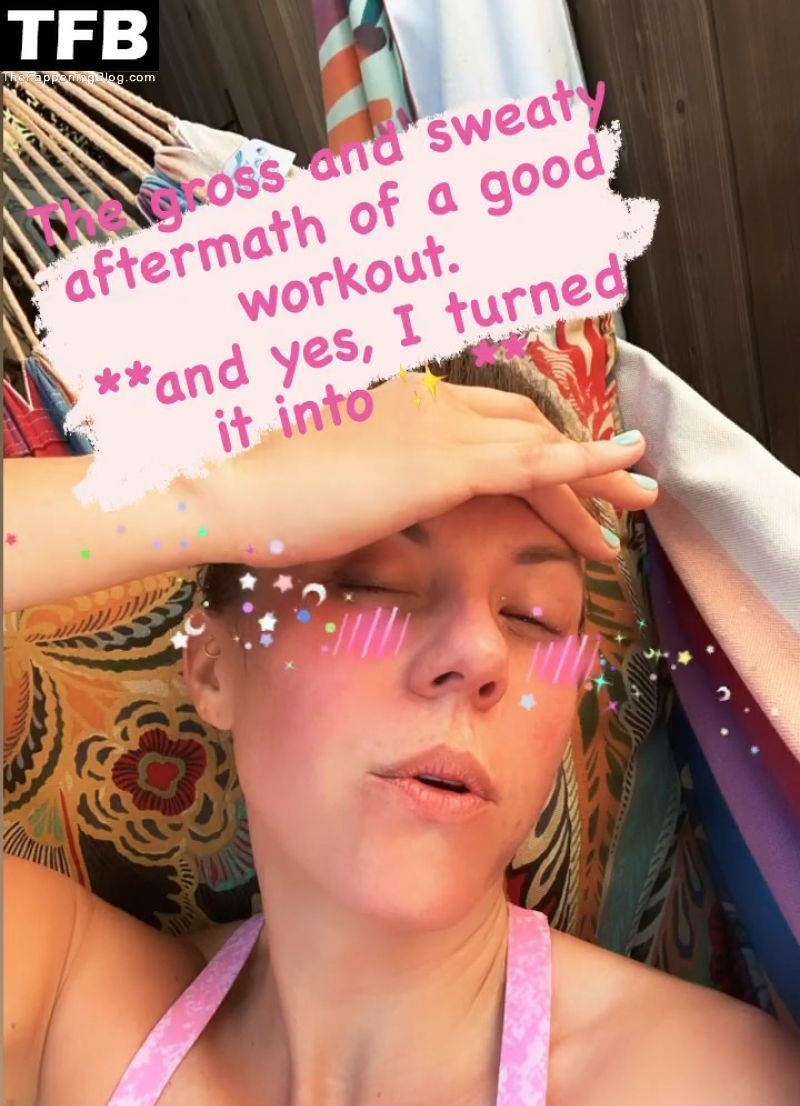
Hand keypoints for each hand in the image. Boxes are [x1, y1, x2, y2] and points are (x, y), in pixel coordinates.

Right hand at [209, 372, 651, 566]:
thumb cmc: (256, 498)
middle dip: (579, 456)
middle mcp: (426, 402)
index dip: (532, 446)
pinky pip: (534, 462)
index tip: (559, 480)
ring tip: (643, 498)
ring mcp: (436, 427)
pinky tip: (622, 475)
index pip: (485, 419)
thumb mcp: (317, 486)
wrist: (228, 489)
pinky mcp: (443, 461)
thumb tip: (357, 516)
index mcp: (398, 403)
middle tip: (622, 486)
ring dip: (598, 471)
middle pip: (525, 424)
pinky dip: (586, 465)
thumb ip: (357, 488)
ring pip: (541, 444)